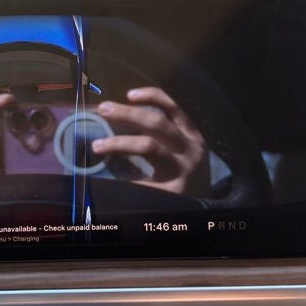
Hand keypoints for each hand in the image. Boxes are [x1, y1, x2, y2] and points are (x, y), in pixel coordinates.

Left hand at [92, 87, 209, 194]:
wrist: (207, 211)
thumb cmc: (187, 175)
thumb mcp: (183, 151)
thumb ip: (163, 136)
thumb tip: (123, 119)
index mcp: (191, 136)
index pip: (173, 108)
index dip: (152, 97)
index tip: (130, 94)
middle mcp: (189, 149)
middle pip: (157, 124)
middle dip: (127, 114)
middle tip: (103, 109)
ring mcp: (182, 170)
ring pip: (148, 147)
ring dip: (118, 143)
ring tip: (97, 145)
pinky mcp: (173, 191)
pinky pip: (143, 180)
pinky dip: (124, 179)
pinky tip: (110, 181)